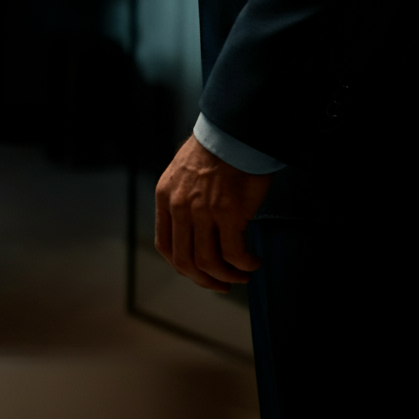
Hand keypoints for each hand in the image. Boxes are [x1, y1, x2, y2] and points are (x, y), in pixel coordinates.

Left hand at [154, 135, 271, 291]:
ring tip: (242, 274)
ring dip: (228, 276)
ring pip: (209, 262)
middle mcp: (179, 207)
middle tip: (222, 285)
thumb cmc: (215, 152)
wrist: (234, 134)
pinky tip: (253, 262)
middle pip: (184, 260)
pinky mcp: (229, 213)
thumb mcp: (183, 174)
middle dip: (204, 280)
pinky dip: (245, 265)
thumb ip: (182, 200)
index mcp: (165, 197)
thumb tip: (194, 229)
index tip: (198, 273)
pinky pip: (234, 254)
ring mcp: (203, 211)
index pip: (165, 245)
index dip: (181, 266)